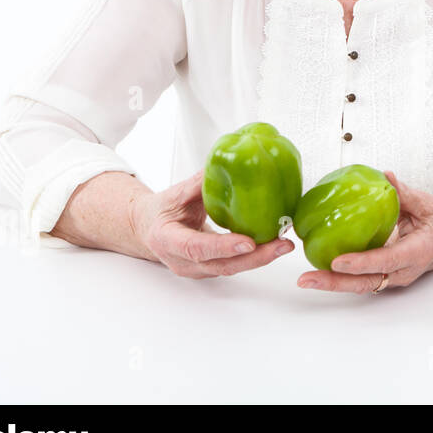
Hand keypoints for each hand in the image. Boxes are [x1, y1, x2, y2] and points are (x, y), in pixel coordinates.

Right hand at [131, 171, 293, 277]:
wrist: (148, 229)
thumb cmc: (161, 210)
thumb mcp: (175, 193)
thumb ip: (200, 182)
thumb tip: (228, 162)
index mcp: (167, 240)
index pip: (196, 248)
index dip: (223, 247)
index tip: (249, 242)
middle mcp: (181, 261)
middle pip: (221, 265)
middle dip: (255, 258)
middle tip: (282, 244)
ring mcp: (196, 270)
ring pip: (231, 269)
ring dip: (260, 258)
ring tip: (285, 243)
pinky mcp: (210, 269)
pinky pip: (234, 265)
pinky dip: (255, 256)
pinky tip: (274, 244)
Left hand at [297, 170, 432, 293]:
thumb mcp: (426, 203)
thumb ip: (404, 193)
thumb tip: (385, 176)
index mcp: (417, 252)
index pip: (386, 260)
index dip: (361, 262)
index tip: (337, 261)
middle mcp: (403, 270)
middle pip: (367, 282)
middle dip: (335, 283)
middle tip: (307, 279)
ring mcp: (393, 277)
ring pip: (361, 285)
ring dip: (333, 283)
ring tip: (306, 279)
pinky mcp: (384, 275)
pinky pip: (360, 279)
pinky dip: (339, 277)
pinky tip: (318, 270)